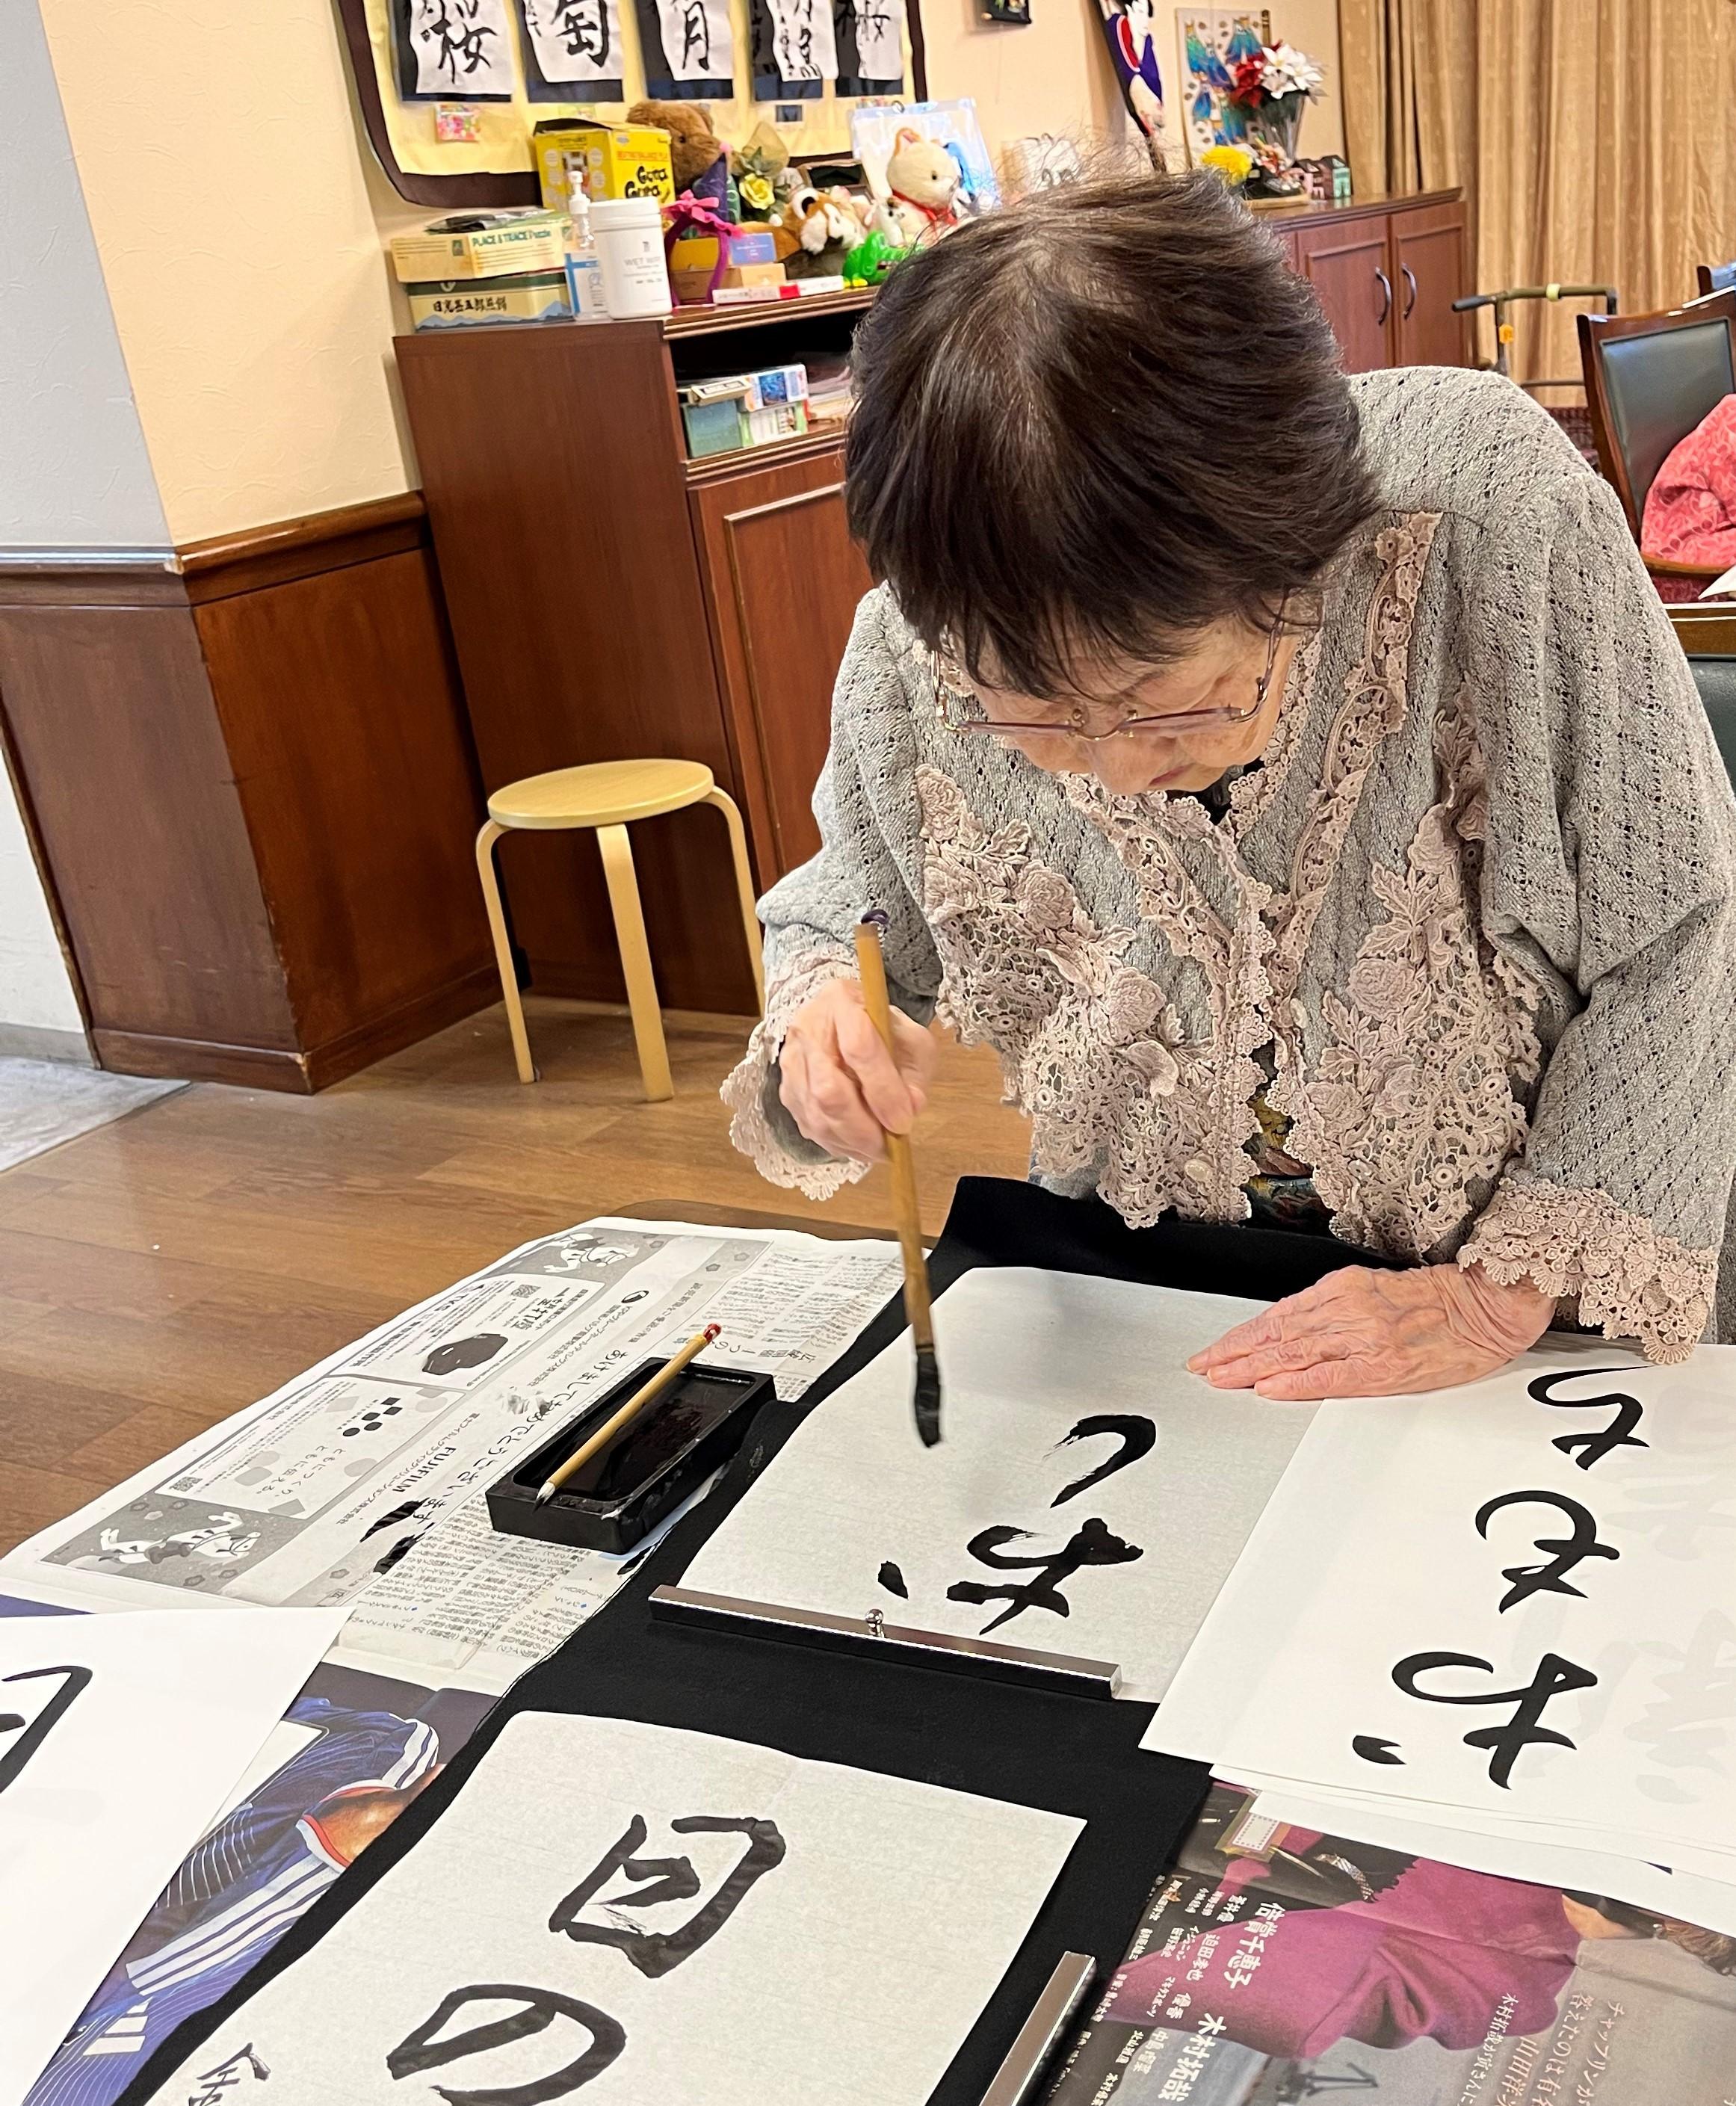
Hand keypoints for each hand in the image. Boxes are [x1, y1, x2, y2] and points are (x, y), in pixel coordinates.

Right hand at [777, 978, 938, 1162]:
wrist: (839, 1020)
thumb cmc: (879, 1029)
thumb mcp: (910, 1038)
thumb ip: (916, 1071)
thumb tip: (911, 1107)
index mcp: (842, 1002)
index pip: (859, 1048)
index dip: (883, 1091)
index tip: (903, 1122)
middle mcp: (808, 1028)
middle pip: (828, 1089)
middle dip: (862, 1128)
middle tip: (888, 1146)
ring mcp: (791, 1060)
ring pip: (815, 1113)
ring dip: (850, 1141)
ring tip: (878, 1149)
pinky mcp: (786, 1088)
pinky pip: (809, 1125)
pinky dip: (837, 1143)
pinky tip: (858, 1145)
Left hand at [1186, 1264, 1553, 1399]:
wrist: (1489, 1307)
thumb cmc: (1443, 1301)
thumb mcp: (1379, 1290)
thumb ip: (1336, 1308)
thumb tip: (1296, 1327)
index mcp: (1345, 1288)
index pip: (1279, 1315)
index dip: (1242, 1334)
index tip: (1215, 1349)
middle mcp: (1348, 1308)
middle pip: (1277, 1333)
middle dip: (1233, 1352)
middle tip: (1202, 1366)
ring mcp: (1364, 1336)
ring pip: (1293, 1352)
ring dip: (1250, 1367)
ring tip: (1220, 1378)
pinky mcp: (1384, 1364)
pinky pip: (1330, 1376)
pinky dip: (1295, 1382)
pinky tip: (1268, 1388)